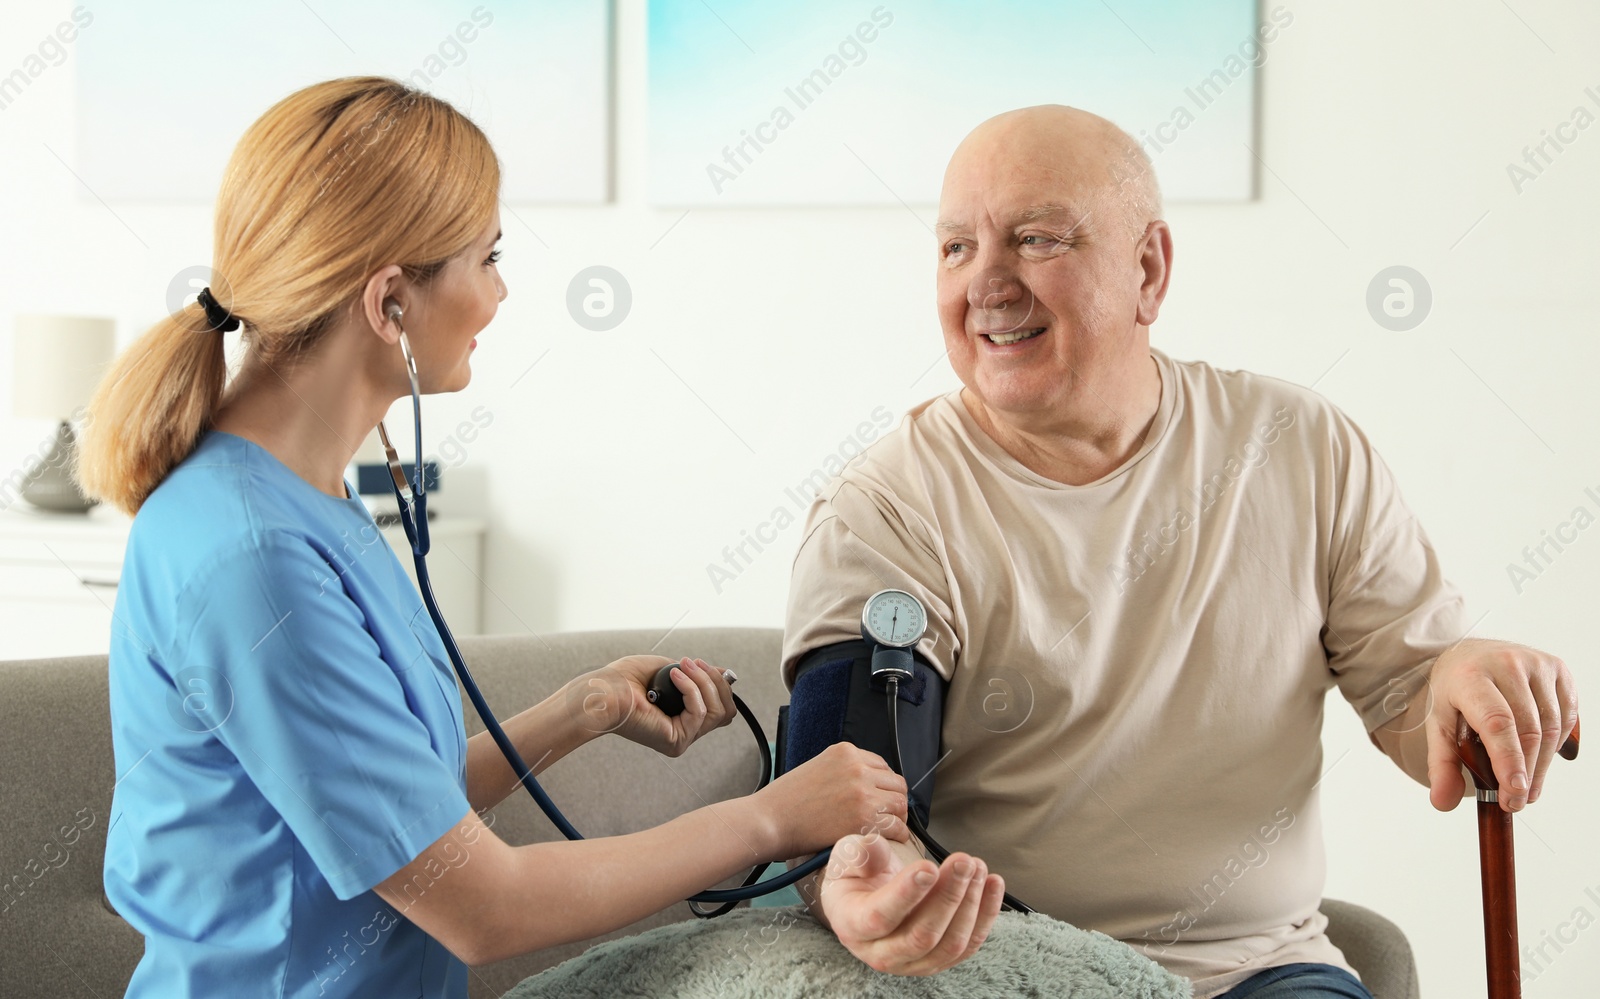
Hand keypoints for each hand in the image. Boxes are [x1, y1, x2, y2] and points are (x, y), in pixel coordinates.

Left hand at [566, 655, 736, 757]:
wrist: (603, 692)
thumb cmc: (624, 681)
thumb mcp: (669, 669)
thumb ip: (695, 674)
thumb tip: (723, 673)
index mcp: (684, 718)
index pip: (722, 708)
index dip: (720, 684)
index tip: (703, 665)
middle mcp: (686, 732)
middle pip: (727, 711)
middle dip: (716, 681)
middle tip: (694, 663)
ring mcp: (683, 739)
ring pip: (717, 710)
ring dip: (703, 681)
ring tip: (682, 667)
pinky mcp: (676, 741)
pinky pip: (699, 711)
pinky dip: (690, 688)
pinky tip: (674, 676)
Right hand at [756, 742, 909, 857]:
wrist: (768, 820)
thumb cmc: (784, 801)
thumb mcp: (816, 769)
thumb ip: (841, 772)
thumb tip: (862, 787)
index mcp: (845, 751)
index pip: (881, 765)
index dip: (881, 785)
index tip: (878, 799)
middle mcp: (857, 767)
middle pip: (896, 782)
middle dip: (892, 800)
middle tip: (886, 816)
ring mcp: (863, 792)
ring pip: (900, 802)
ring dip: (896, 817)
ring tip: (886, 829)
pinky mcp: (863, 818)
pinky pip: (896, 826)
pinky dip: (896, 835)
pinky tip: (886, 840)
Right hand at [820, 834, 1003, 975]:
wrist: (865, 900)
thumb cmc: (856, 875)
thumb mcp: (847, 856)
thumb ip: (859, 852)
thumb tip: (877, 851)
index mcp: (853, 925)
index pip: (880, 917)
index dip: (906, 894)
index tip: (928, 867)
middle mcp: (881, 953)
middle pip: (921, 935)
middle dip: (949, 896)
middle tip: (964, 861)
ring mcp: (913, 962)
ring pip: (949, 944)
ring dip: (970, 904)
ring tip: (977, 867)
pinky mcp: (938, 960)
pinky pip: (969, 945)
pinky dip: (986, 915)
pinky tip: (993, 883)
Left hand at [1424, 638, 1577, 811]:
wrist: (1469, 656)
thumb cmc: (1455, 694)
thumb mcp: (1438, 725)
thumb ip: (1441, 765)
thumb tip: (1443, 803)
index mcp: (1469, 676)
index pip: (1496, 722)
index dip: (1508, 759)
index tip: (1514, 792)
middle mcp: (1505, 664)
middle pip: (1527, 729)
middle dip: (1525, 772)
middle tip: (1516, 802)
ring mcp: (1535, 663)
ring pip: (1551, 725)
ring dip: (1542, 764)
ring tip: (1527, 787)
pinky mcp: (1557, 668)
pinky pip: (1566, 715)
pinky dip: (1556, 743)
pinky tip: (1540, 756)